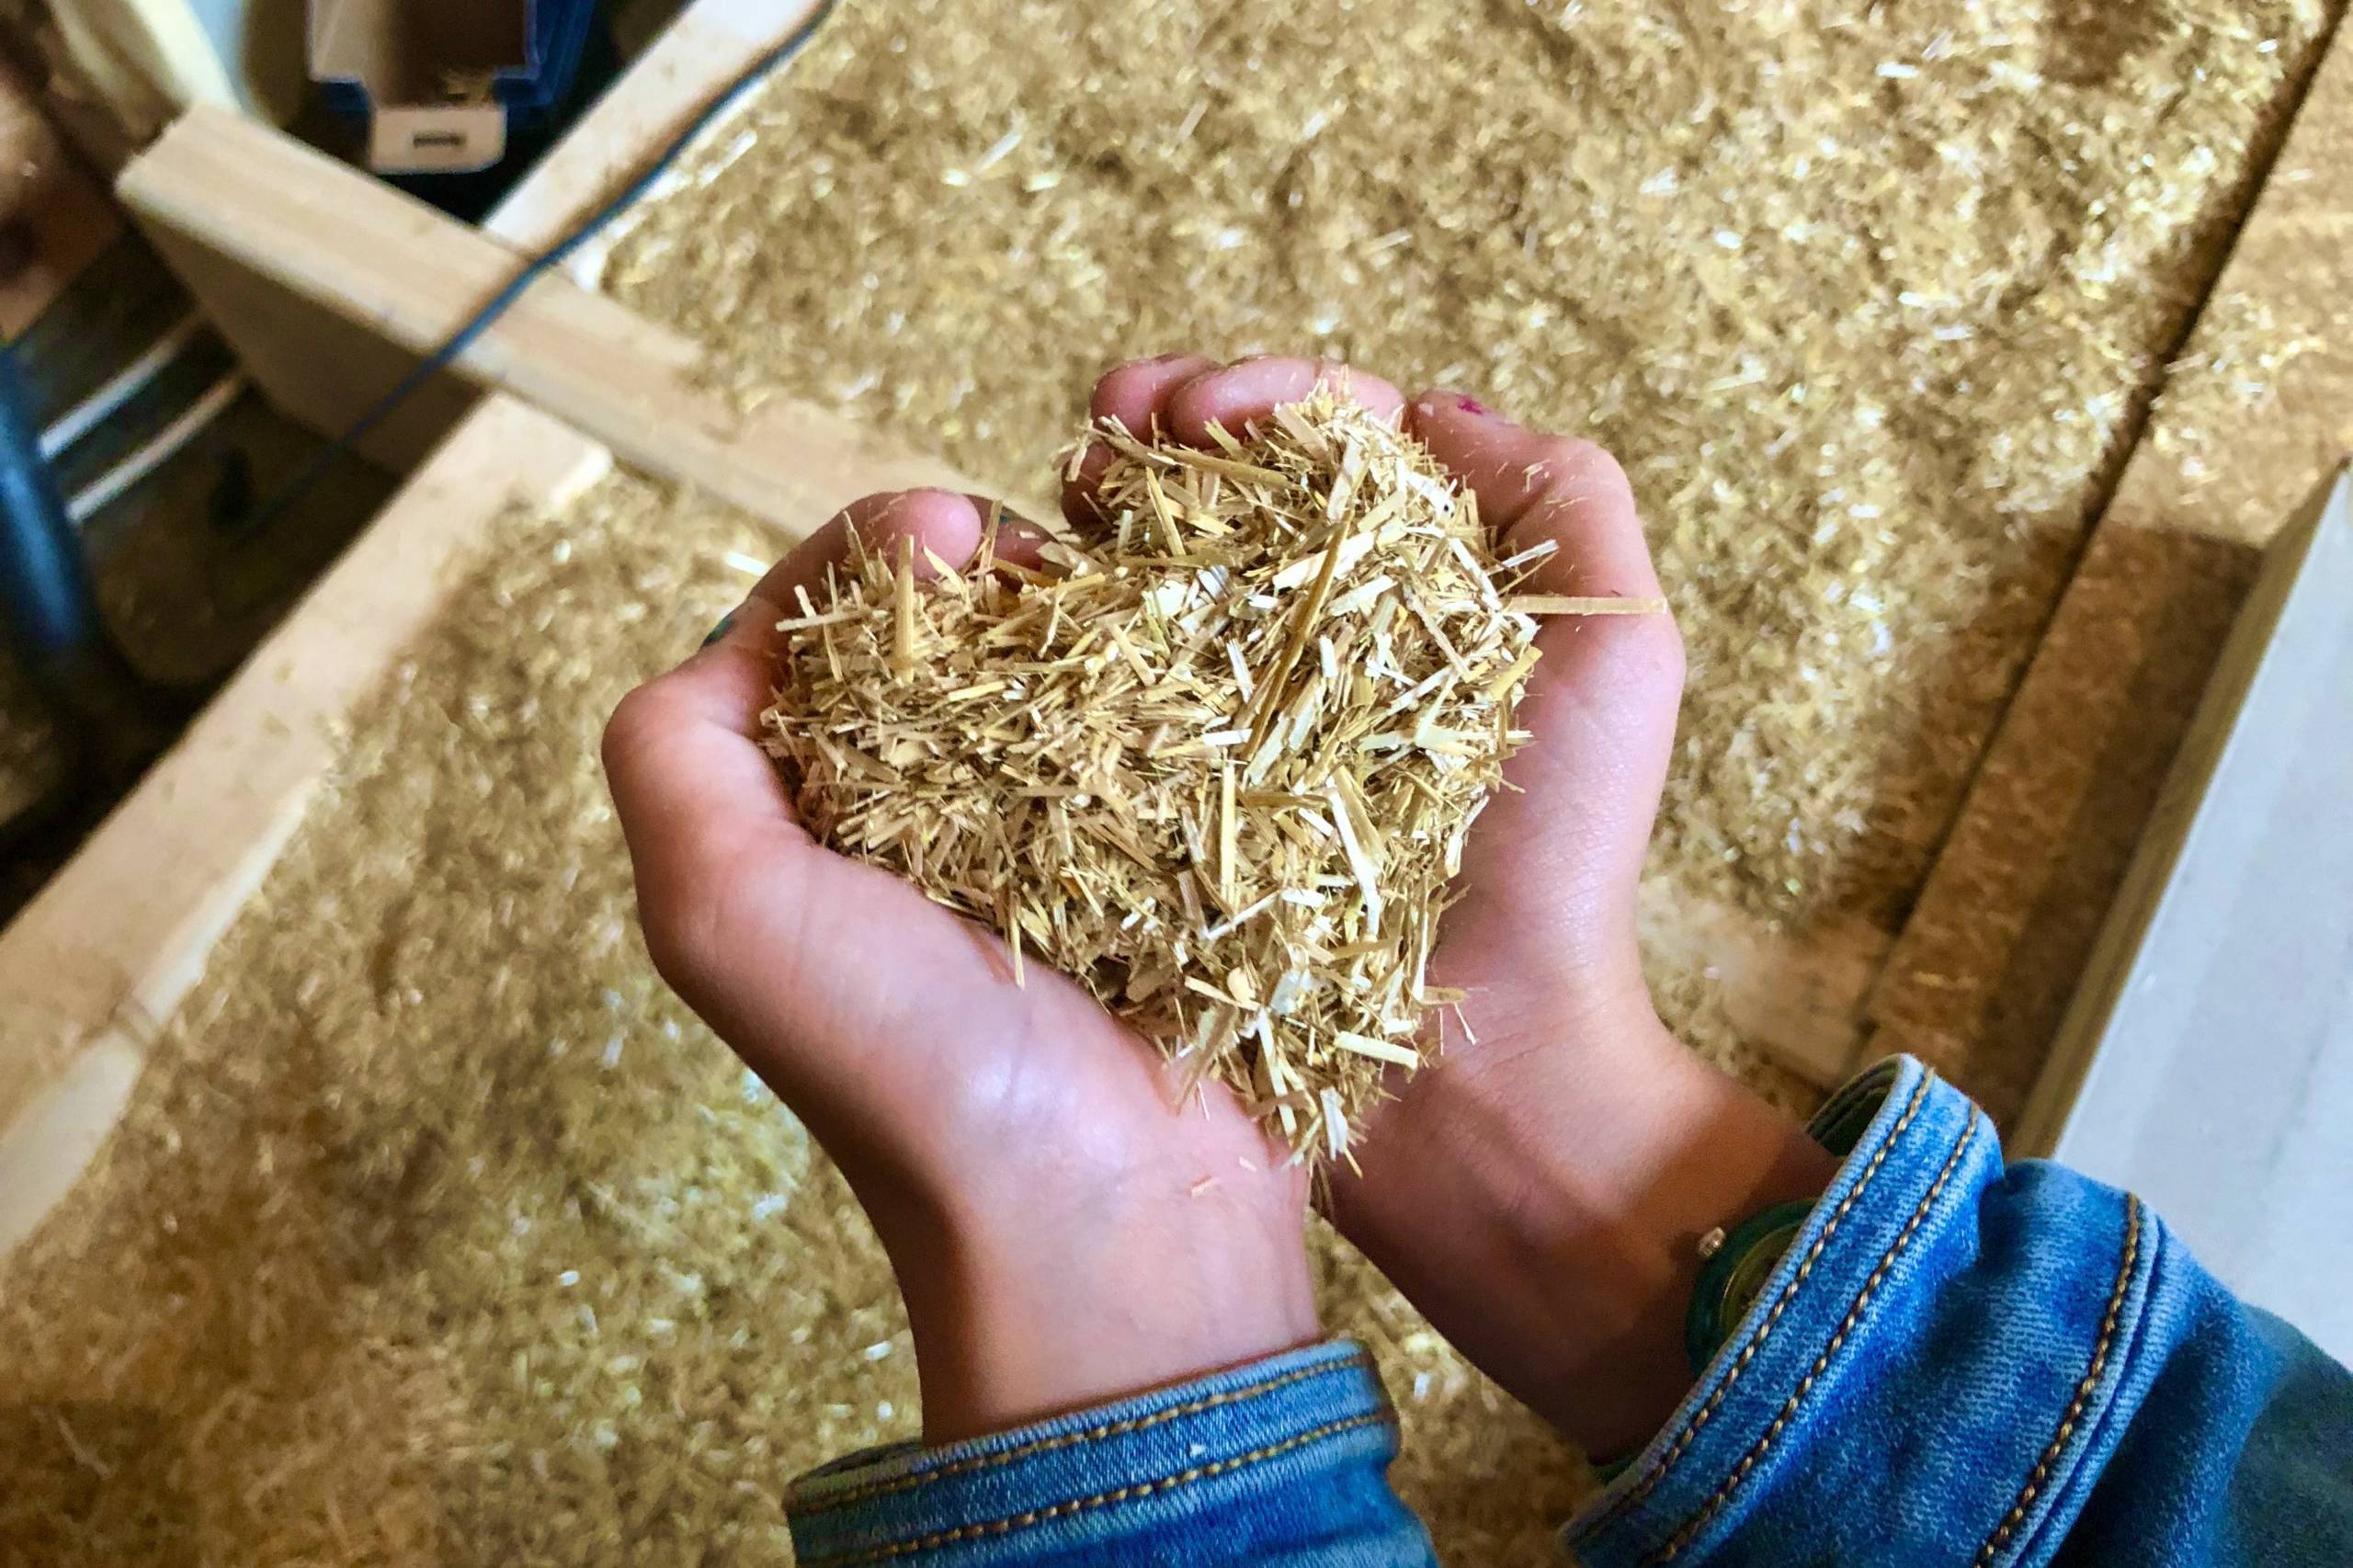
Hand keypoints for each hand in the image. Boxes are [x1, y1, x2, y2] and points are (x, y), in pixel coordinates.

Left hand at [603, 488, 1316, 1444]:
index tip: (953, 529)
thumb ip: (672, 753)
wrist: (1111, 1221)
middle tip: (1053, 569)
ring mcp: (1063, 841)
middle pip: (952, 632)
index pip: (823, 627)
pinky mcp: (1175, 865)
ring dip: (1104, 614)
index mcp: (812, 820)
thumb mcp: (716, 912)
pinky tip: (1213, 655)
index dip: (872, 552)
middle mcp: (931, 822)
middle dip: (997, 574)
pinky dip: (1191, 680)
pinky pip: (1176, 735)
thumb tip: (756, 624)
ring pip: (1074, 668)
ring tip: (1141, 600)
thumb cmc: (903, 1074)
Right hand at [1076, 353, 1833, 1454]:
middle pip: (1217, 501)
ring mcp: (1225, 731)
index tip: (1198, 411)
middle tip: (1107, 429)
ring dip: (1091, 525)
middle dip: (1155, 439)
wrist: (1481, 1070)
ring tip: (1056, 507)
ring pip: (1143, 586)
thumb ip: (1565, 499)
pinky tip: (1018, 613)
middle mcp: (1308, 647)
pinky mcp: (1162, 816)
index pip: (1327, 453)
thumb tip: (1433, 407)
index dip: (1260, 401)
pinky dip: (1052, 646)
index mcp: (1408, 593)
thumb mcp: (1617, 652)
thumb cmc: (1560, 861)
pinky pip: (1096, 706)